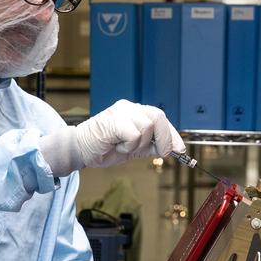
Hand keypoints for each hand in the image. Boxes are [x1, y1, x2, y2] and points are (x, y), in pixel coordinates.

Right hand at [38, 100, 183, 176]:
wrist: (81, 151)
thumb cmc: (104, 148)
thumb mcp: (134, 149)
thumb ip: (152, 146)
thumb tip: (173, 148)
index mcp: (135, 112)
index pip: (160, 119)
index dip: (172, 134)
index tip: (179, 149)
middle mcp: (129, 108)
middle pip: (159, 117)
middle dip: (164, 138)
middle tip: (162, 153)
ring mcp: (121, 112)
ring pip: (148, 127)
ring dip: (139, 145)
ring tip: (124, 147)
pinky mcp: (114, 120)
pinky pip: (135, 134)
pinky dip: (129, 145)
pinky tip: (117, 145)